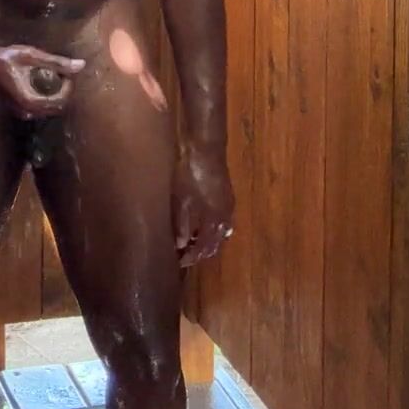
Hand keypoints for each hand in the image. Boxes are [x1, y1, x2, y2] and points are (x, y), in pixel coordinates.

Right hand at [0, 45, 84, 118]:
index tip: (67, 72)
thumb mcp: (32, 56)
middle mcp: (26, 112)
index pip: (60, 101)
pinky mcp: (18, 110)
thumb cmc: (6, 58)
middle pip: (55, 108)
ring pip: (47, 110)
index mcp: (31, 101)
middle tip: (63, 75)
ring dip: (55, 96)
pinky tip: (43, 83)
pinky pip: (39, 109)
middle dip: (63, 92)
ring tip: (55, 78)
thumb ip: (57, 62)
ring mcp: (21, 113)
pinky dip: (45, 98)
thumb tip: (81, 65)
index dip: (68, 87)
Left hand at [173, 144, 233, 266]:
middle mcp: (226, 216)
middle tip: (186, 253)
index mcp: (215, 220)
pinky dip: (212, 227)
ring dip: (208, 239)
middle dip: (202, 250)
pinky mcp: (227, 194)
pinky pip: (222, 220)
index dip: (193, 257)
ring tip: (192, 240)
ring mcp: (228, 204)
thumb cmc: (190, 173)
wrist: (205, 147)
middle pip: (216, 242)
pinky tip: (201, 223)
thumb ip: (182, 223)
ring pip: (221, 231)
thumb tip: (181, 244)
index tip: (180, 261)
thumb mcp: (182, 199)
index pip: (206, 248)